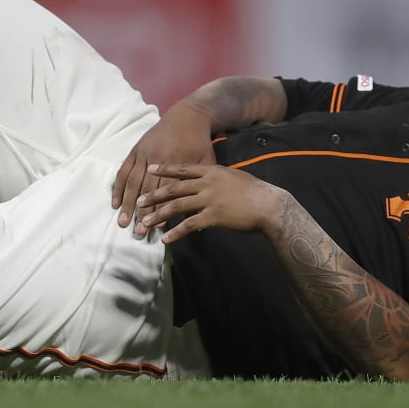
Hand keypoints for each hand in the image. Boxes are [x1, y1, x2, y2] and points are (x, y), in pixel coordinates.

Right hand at [112, 105, 216, 233]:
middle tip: (137, 231)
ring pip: (133, 182)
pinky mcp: (135, 150)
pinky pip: (123, 171)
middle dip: (142, 212)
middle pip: (147, 190)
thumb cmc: (199, 142)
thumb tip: (200, 212)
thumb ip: (202, 185)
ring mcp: (143, 154)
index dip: (161, 210)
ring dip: (127, 203)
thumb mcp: (207, 162)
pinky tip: (115, 202)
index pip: (166, 191)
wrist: (188, 116)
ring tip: (123, 222)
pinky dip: (118, 187)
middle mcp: (157, 159)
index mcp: (176, 163)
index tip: (157, 228)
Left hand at [136, 163, 286, 243]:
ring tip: (145, 222)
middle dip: (155, 195)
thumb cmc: (255, 192)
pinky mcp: (214, 216)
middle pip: (175, 188)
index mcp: (212, 172)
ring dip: (159, 215)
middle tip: (139, 201)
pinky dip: (176, 233)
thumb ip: (218, 180)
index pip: (184, 170)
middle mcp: (208, 184)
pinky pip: (190, 225)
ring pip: (177, 206)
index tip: (150, 168)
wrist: (269, 206)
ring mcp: (210, 199)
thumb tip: (207, 185)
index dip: (166, 169)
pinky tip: (166, 239)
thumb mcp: (234, 178)